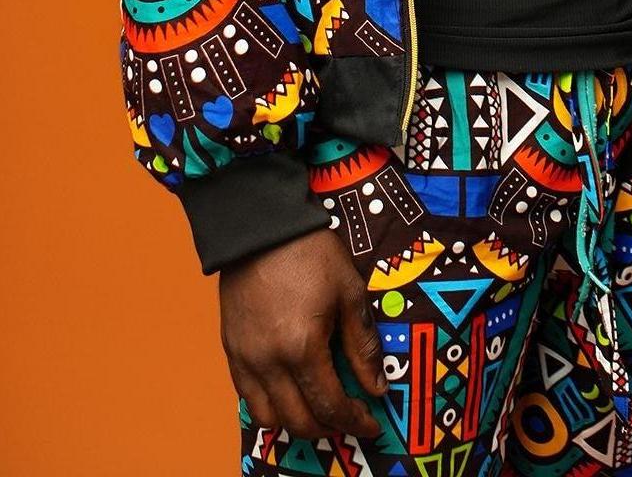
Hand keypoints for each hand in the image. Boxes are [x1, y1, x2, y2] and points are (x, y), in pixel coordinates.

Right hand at [221, 227, 385, 440]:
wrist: (261, 226)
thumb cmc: (310, 253)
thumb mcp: (349, 292)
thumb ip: (362, 345)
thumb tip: (376, 387)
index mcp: (302, 348)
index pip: (330, 405)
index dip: (354, 422)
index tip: (371, 424)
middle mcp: (269, 363)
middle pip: (299, 422)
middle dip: (328, 429)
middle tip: (348, 420)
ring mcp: (246, 359)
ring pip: (268, 418)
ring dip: (296, 424)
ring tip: (318, 410)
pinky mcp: (231, 350)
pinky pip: (247, 397)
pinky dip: (270, 407)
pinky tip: (289, 393)